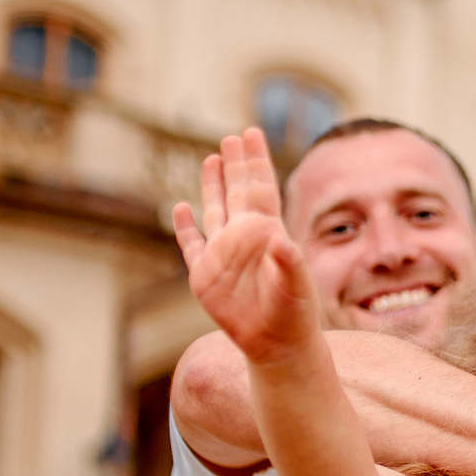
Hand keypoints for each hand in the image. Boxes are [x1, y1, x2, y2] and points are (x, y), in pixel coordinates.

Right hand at [172, 128, 318, 363]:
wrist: (277, 344)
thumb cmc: (293, 313)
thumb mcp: (295, 286)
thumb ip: (288, 263)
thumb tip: (281, 241)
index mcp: (268, 231)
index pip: (261, 186)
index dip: (256, 159)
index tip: (252, 131)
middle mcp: (244, 236)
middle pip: (238, 190)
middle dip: (236, 163)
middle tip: (232, 136)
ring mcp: (224, 253)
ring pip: (215, 209)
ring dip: (213, 185)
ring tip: (211, 158)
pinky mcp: (206, 274)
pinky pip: (192, 244)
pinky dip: (185, 227)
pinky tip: (180, 208)